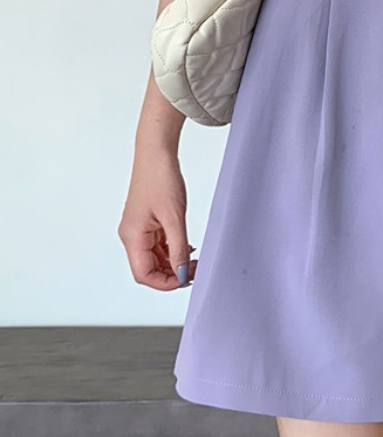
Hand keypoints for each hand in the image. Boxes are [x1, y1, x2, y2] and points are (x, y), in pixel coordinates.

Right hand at [117, 146, 196, 290]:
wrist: (157, 154)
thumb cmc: (161, 178)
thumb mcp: (175, 217)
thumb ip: (179, 248)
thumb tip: (182, 273)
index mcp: (132, 236)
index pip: (144, 274)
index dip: (165, 282)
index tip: (187, 280)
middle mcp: (132, 235)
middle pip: (149, 269)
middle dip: (172, 273)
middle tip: (196, 269)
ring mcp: (139, 229)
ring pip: (155, 258)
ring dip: (174, 262)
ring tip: (195, 260)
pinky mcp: (147, 223)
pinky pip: (159, 245)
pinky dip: (173, 250)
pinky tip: (188, 247)